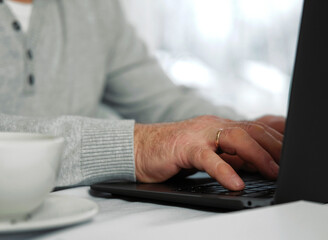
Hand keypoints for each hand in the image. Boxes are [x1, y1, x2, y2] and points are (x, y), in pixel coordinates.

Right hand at [134, 115, 283, 190]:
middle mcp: (213, 126)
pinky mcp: (184, 146)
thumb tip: (257, 164)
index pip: (256, 128)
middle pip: (252, 129)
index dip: (278, 138)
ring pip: (235, 138)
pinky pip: (208, 158)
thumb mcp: (209, 153)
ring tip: (273, 172)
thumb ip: (230, 155)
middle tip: (290, 163)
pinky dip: (224, 171)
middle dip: (275, 146)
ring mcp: (199, 134)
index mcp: (220, 127)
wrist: (141, 147)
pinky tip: (235, 183)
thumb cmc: (174, 151)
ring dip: (258, 155)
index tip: (293, 150)